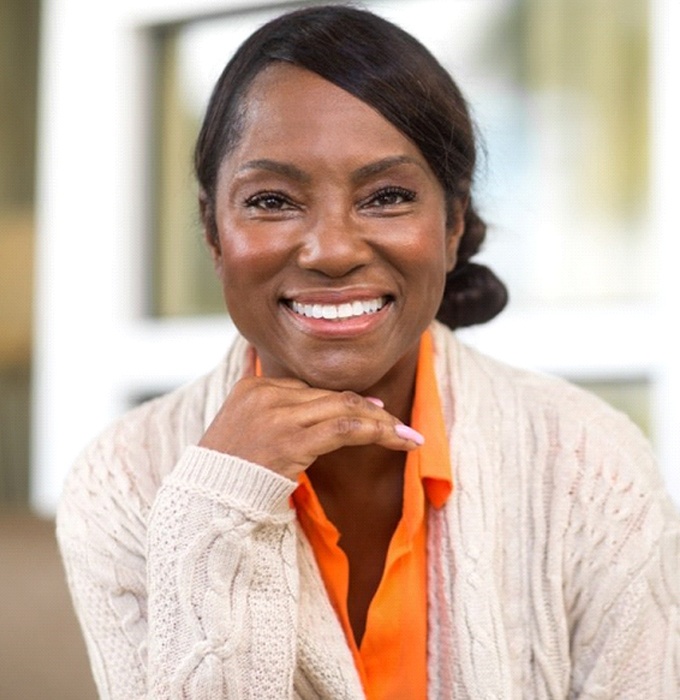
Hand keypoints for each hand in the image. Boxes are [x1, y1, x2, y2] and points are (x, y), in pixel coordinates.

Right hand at [198, 377, 422, 480]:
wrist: (205, 501)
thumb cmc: (226, 472)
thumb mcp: (242, 427)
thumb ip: (271, 407)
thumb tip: (303, 391)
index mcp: (254, 386)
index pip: (311, 388)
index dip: (346, 400)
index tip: (372, 410)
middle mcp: (266, 395)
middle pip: (331, 395)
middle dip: (370, 410)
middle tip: (398, 424)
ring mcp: (277, 416)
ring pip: (344, 408)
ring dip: (381, 421)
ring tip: (408, 435)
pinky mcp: (290, 441)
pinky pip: (343, 429)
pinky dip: (376, 431)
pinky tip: (397, 439)